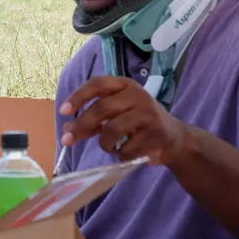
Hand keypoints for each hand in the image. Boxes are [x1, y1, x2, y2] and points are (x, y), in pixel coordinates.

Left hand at [59, 76, 189, 166]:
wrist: (175, 139)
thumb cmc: (139, 124)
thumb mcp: (117, 116)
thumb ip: (93, 120)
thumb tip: (67, 129)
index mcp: (125, 85)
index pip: (98, 84)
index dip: (78, 96)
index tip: (63, 111)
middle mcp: (138, 95)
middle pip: (102, 108)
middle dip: (82, 125)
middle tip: (68, 140)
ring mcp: (149, 114)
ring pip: (113, 130)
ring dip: (104, 143)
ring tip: (108, 146)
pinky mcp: (157, 133)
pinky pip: (127, 148)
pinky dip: (120, 155)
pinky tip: (126, 152)